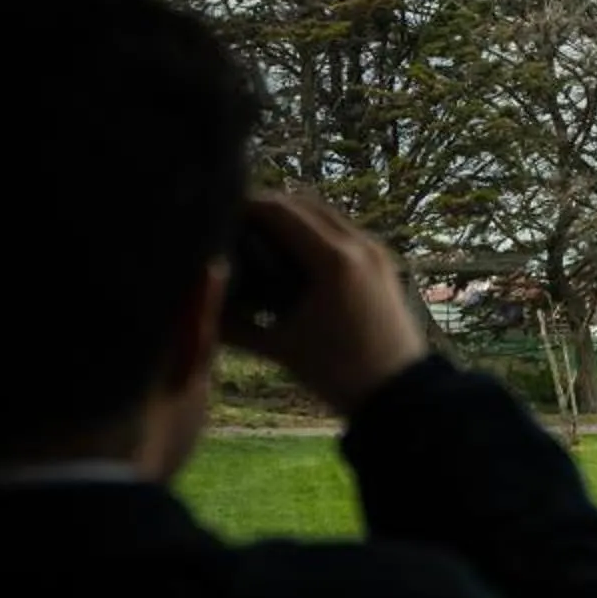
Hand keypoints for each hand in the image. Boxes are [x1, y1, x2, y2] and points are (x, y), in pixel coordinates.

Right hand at [225, 192, 429, 416]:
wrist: (400, 393)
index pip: (281, 212)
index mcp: (334, 260)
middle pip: (303, 204)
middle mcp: (359, 245)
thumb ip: (235, 325)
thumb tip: (196, 306)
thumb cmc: (337, 374)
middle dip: (267, 208)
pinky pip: (343, 231)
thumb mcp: (280, 348)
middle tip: (233, 222)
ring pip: (325, 214)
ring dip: (292, 217)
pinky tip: (291, 252)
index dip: (247, 206)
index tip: (219, 212)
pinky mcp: (383, 262)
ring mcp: (375, 251)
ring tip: (257, 235)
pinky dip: (314, 231)